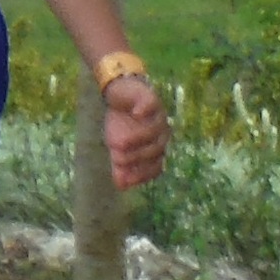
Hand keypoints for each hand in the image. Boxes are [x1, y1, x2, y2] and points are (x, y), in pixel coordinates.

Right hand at [104, 75, 168, 190]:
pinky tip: (135, 114)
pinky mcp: (150, 98)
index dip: (143, 174)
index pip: (156, 165)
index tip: (127, 179)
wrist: (121, 94)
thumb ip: (120, 165)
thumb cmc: (122, 122)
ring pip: (154, 129)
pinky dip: (144, 110)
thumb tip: (120, 186)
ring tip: (118, 143)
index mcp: (156, 146)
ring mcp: (158, 115)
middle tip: (118, 159)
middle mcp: (161, 132)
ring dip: (137, 137)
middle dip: (137, 156)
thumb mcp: (117, 147)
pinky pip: (150, 105)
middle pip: (156, 148)